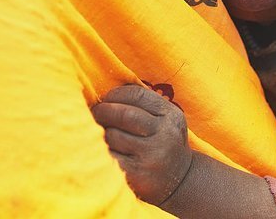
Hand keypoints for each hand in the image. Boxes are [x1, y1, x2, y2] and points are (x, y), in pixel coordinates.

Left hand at [91, 84, 191, 204]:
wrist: (181, 180)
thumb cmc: (164, 143)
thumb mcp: (165, 120)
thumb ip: (144, 106)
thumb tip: (108, 94)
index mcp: (171, 115)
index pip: (138, 95)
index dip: (116, 94)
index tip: (105, 99)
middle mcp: (165, 133)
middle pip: (125, 114)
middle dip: (103, 111)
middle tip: (94, 113)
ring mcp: (152, 155)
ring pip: (113, 136)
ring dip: (99, 133)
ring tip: (97, 134)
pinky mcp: (138, 175)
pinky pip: (110, 158)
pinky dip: (101, 152)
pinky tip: (100, 151)